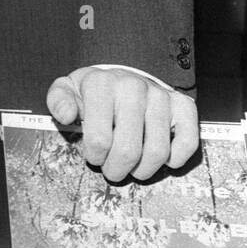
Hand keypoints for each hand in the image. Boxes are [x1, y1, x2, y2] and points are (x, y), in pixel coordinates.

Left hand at [47, 66, 198, 181]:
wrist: (122, 77)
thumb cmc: (93, 92)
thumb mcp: (68, 90)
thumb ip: (59, 101)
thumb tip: (68, 116)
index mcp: (101, 83)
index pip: (99, 138)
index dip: (94, 156)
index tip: (93, 156)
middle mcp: (133, 87)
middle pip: (128, 150)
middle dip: (117, 169)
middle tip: (112, 169)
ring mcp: (160, 96)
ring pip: (157, 152)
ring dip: (143, 170)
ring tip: (132, 167)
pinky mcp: (183, 106)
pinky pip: (188, 142)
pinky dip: (175, 159)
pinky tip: (161, 159)